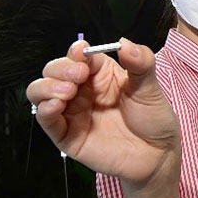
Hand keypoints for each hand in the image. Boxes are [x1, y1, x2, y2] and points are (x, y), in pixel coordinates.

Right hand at [26, 39, 180, 189]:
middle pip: (54, 71)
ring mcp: (72, 113)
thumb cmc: (153, 119)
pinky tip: (55, 105)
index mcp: (99, 74)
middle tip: (79, 76)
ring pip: (41, 92)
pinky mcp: (67, 136)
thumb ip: (141, 63)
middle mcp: (81, 90)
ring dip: (48, 86)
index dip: (76, 52)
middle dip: (61, 69)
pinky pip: (46, 121)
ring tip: (68, 91)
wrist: (156, 155)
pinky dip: (44, 110)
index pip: (78, 56)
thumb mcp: (150, 87)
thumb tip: (125, 42)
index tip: (81, 53)